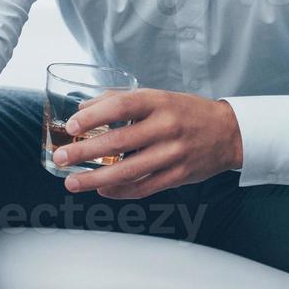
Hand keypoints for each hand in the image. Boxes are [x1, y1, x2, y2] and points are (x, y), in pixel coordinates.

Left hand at [53, 88, 243, 198]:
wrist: (228, 132)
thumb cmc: (185, 112)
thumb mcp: (157, 97)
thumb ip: (120, 100)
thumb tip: (82, 109)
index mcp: (158, 102)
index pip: (120, 107)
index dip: (93, 116)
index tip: (72, 125)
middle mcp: (166, 127)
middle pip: (118, 141)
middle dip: (84, 152)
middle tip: (60, 158)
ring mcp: (173, 154)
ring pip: (128, 171)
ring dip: (95, 179)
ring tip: (72, 183)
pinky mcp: (178, 175)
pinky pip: (143, 187)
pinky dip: (119, 191)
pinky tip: (101, 190)